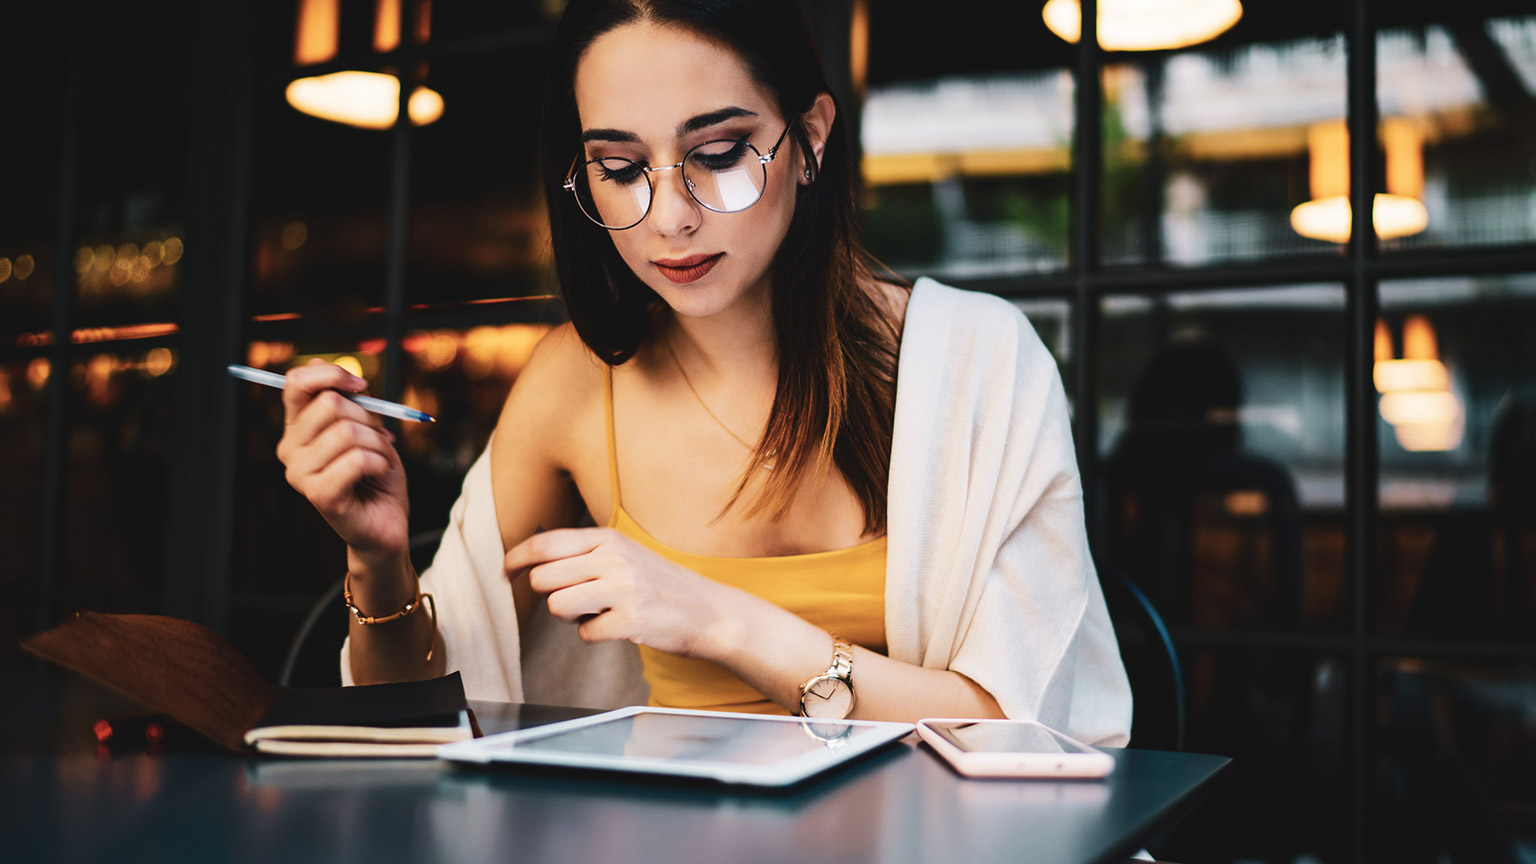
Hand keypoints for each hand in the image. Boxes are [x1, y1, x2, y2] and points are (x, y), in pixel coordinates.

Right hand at [274, 359, 409, 569]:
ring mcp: (300, 474)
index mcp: (297, 428)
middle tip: (377, 440)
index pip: (296, 383)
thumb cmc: (376, 473)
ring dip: (378, 444)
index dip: (332, 374)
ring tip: (379, 461)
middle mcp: (289, 449)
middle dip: (368, 417)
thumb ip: (347, 398)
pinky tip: (378, 474)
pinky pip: (356, 460)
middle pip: (330, 404)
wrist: (387, 520)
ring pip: (347, 432)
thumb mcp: (367, 426)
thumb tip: (322, 363)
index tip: (361, 386)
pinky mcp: (319, 495)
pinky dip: (379, 463)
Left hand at [503, 527, 736, 657]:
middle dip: (548, 593)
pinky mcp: (630, 620)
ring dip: (568, 615)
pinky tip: (615, 627)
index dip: (517, 558)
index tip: (506, 571)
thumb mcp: (625, 555)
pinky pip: (584, 633)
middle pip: (544, 577)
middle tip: (571, 598)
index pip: (546, 543)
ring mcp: (623, 589)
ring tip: (594, 611)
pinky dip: (593, 635)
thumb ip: (584, 554)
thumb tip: (532, 561)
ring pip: (557, 605)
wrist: (709, 612)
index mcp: (609, 538)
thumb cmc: (661, 585)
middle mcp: (614, 559)